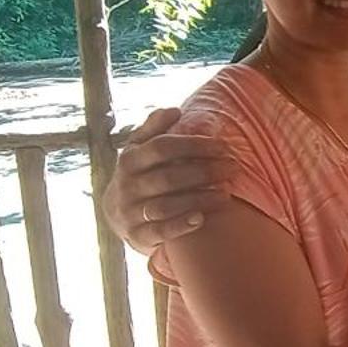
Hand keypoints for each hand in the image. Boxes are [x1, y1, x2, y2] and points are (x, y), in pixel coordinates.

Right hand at [104, 107, 237, 251]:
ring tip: (225, 193)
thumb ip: (155, 128)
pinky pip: (160, 232)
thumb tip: (174, 110)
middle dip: (204, 172)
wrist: (115, 213)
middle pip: (168, 177)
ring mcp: (130, 213)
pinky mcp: (137, 236)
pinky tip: (202, 218)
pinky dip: (181, 225)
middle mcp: (127, 186)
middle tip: (232, 168)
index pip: (161, 148)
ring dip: (198, 199)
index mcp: (129, 159)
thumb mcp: (139, 148)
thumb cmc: (138, 174)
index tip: (222, 146)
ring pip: (166, 206)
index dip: (194, 145)